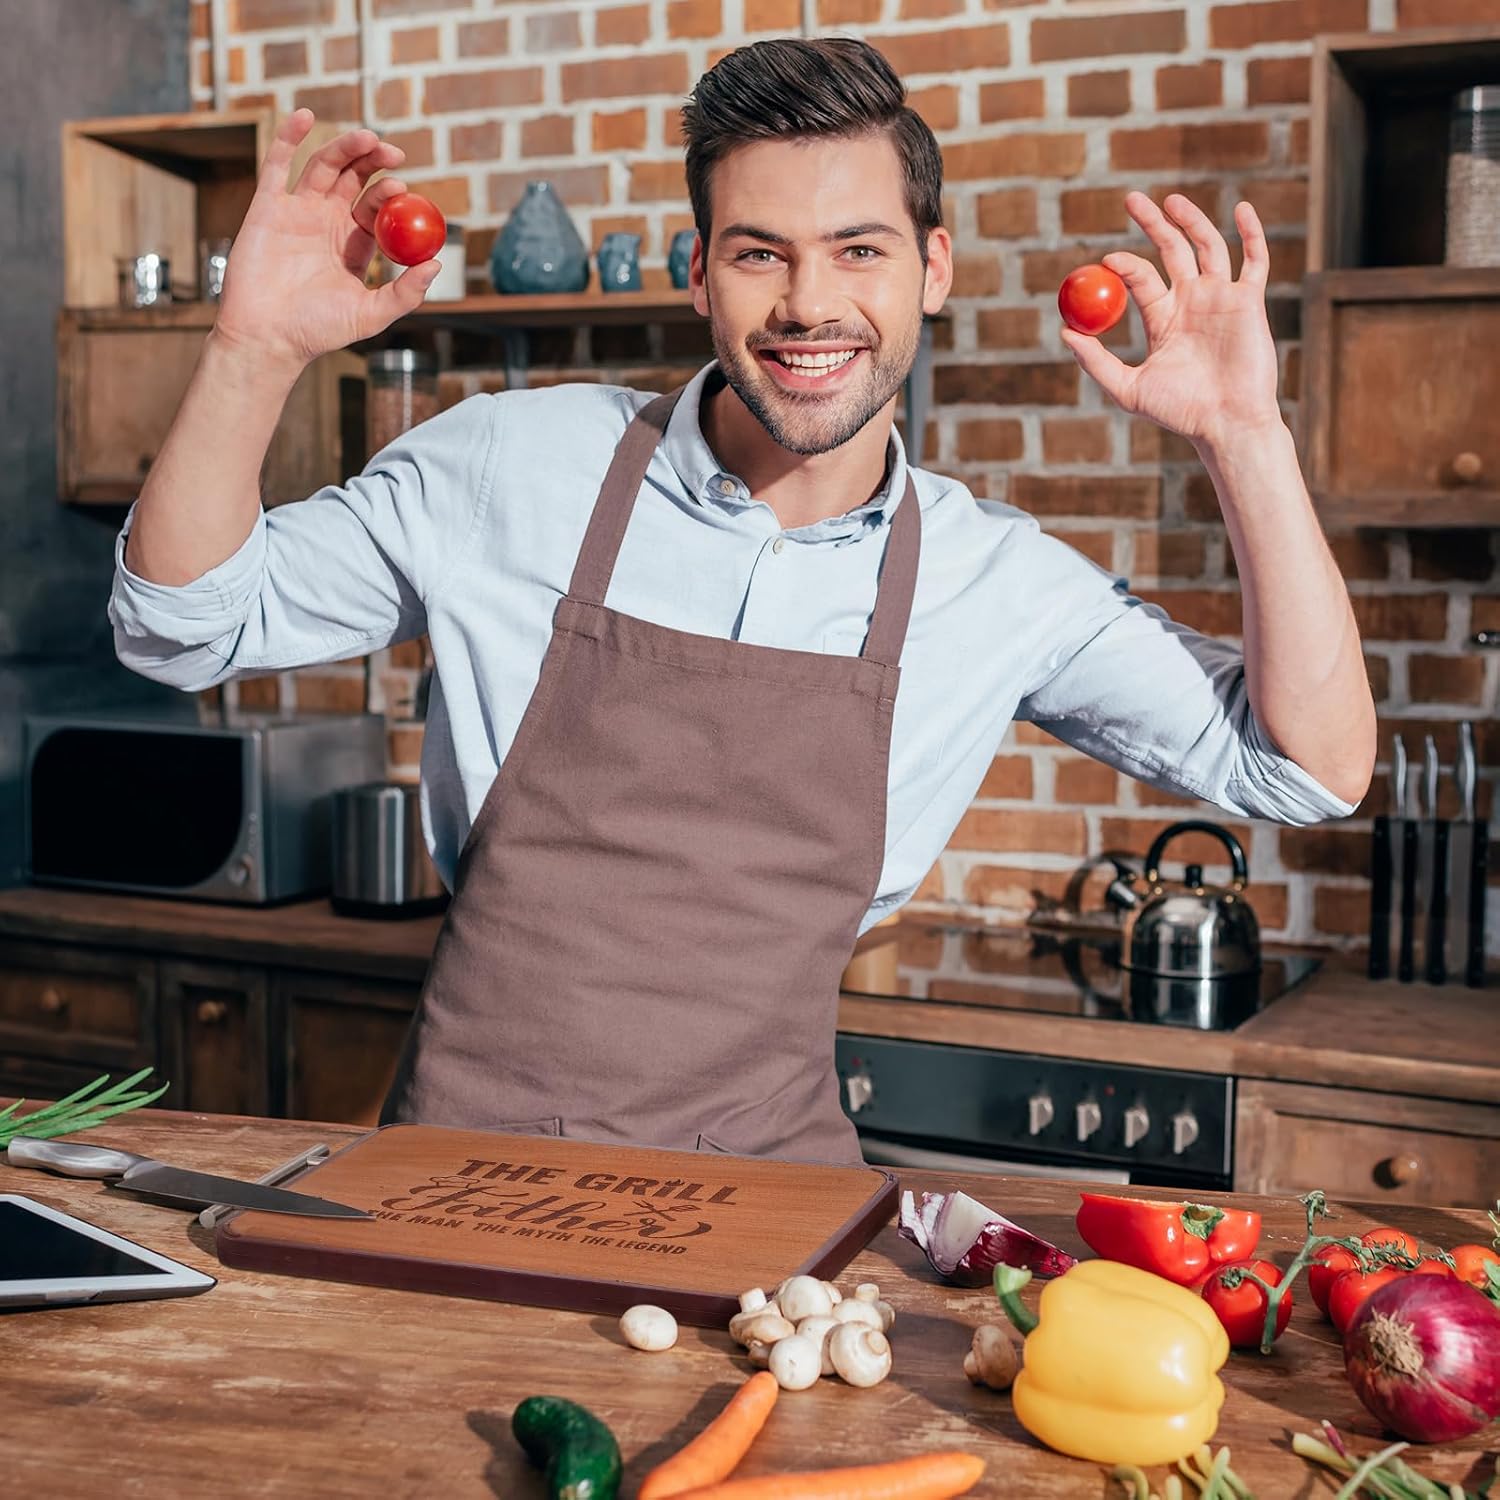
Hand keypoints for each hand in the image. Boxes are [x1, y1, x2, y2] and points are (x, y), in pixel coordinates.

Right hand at [213, 110, 438, 374]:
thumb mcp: (371, 314)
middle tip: (393, 152)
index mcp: (353, 244)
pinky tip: (304, 116)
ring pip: (323, 166)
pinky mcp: (267, 206)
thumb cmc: (318, 331)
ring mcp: (296, 211)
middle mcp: (326, 223)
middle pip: (353, 179)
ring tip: (366, 137)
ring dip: (344, 147)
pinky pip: (277, 165)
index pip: (375, 207)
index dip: (389, 193)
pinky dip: (288, 137)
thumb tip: (436, 264)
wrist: (268, 336)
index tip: (403, 187)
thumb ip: (406, 292)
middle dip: (373, 161)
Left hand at [1061, 192, 1281, 449]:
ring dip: (1192, 220)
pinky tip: (1241, 208)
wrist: (1224, 423)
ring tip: (1171, 200)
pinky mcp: (1250, 302)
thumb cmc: (1178, 411)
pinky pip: (1254, 259)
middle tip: (1132, 199)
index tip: (1107, 259)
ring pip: (1208, 246)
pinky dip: (1251, 233)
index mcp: (1163, 318)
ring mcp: (1221, 299)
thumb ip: (1096, 362)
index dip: (1125, 265)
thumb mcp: (1128, 388)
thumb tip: (1064, 331)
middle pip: (1171, 251)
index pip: (1141, 279)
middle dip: (1153, 224)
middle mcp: (1191, 302)